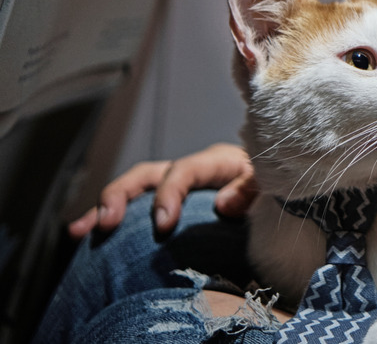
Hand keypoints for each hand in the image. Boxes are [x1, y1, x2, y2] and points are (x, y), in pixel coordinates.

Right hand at [68, 143, 256, 238]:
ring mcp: (174, 184)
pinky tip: (87, 238)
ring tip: (80, 231)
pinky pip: (136, 208)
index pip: (184, 171)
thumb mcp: (269, 184)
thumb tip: (222, 205)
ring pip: (134, 189)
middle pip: (147, 174)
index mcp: (215, 162)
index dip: (169, 194)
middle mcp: (188, 169)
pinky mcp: (169, 201)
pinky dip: (111, 219)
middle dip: (122, 195)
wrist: (272, 184)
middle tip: (107, 222)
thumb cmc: (271, 184)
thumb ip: (250, 191)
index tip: (162, 224)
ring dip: (105, 207)